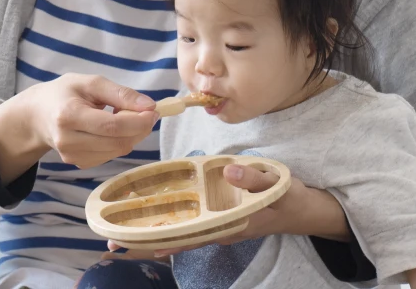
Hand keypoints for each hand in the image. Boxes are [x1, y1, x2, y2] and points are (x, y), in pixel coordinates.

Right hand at [0, 74, 160, 181]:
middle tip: (146, 113)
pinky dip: (119, 143)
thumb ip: (120, 93)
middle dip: (140, 128)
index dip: (138, 121)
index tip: (153, 110)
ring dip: (131, 136)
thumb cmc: (64, 94)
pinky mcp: (77, 163)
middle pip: (118, 142)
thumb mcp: (89, 82)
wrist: (37, 115)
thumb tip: (150, 106)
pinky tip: (111, 130)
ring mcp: (71, 156)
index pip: (111, 126)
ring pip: (118, 151)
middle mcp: (67, 140)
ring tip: (123, 118)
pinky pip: (110, 156)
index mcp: (68, 115)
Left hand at [104, 164, 351, 258]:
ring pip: (179, 237)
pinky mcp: (219, 220)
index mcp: (228, 224)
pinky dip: (169, 228)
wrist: (305, 210)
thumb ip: (253, 178)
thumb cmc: (290, 198)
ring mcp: (218, 227)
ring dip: (151, 238)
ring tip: (119, 240)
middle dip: (144, 244)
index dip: (158, 240)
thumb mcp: (276, 186)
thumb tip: (228, 171)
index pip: (187, 237)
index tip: (131, 243)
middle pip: (176, 241)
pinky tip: (151, 226)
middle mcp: (219, 230)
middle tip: (110, 245)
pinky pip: (189, 228)